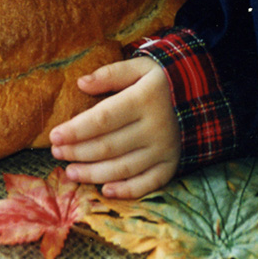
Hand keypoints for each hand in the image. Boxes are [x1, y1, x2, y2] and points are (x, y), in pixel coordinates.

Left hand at [49, 57, 179, 198]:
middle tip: (56, 152)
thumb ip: (111, 73)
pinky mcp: (171, 165)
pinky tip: (105, 191)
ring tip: (70, 172)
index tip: (54, 135)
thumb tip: (81, 83)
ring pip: (123, 168)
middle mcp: (155, 127)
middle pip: (109, 145)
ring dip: (94, 173)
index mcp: (144, 99)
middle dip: (78, 151)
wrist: (203, 94)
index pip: (103, 118)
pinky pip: (148, 183)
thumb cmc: (162, 79)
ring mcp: (164, 149)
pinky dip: (126, 191)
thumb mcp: (140, 66)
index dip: (77, 129)